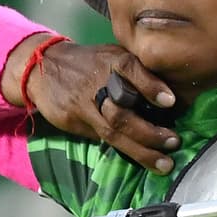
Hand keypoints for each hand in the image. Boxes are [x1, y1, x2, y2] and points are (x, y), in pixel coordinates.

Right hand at [6, 36, 180, 173]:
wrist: (43, 66)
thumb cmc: (90, 62)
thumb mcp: (112, 55)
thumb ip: (137, 70)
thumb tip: (170, 97)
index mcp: (111, 60)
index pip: (130, 69)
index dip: (150, 85)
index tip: (171, 102)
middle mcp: (97, 82)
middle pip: (122, 112)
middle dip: (149, 132)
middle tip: (173, 142)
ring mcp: (82, 103)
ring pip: (112, 131)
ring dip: (140, 149)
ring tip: (163, 162)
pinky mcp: (72, 119)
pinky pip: (100, 137)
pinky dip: (122, 149)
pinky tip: (141, 159)